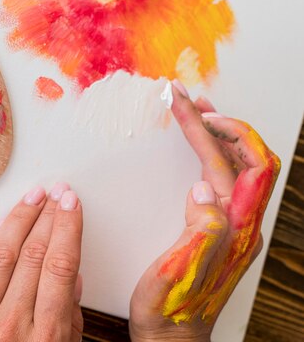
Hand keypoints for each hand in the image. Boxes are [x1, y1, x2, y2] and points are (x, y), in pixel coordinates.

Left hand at [0, 184, 83, 341]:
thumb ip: (69, 320)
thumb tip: (71, 278)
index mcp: (44, 338)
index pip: (59, 267)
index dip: (67, 229)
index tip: (71, 206)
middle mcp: (10, 325)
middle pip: (31, 255)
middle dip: (47, 217)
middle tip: (57, 193)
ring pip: (0, 256)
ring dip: (18, 220)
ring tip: (32, 198)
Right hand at [130, 81, 280, 340]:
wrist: (171, 335)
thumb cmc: (170, 306)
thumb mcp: (180, 269)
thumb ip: (201, 229)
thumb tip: (203, 188)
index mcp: (234, 228)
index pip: (238, 163)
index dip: (216, 130)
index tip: (187, 108)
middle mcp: (240, 224)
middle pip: (249, 158)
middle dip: (222, 122)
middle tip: (191, 101)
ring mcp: (232, 226)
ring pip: (240, 167)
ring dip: (221, 135)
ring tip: (196, 114)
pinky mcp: (218, 229)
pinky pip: (225, 180)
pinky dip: (212, 155)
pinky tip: (197, 152)